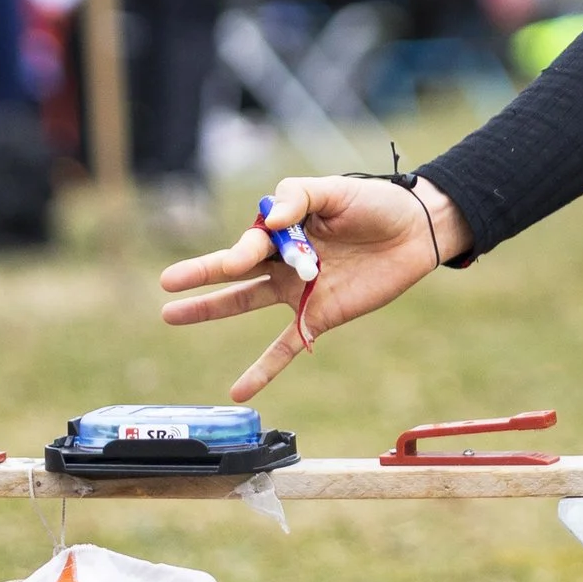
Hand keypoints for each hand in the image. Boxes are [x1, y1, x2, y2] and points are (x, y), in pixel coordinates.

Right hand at [157, 175, 471, 401]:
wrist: (417, 232)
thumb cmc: (376, 204)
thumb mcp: (336, 190)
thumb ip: (299, 198)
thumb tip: (270, 218)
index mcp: (285, 227)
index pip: (254, 239)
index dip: (248, 248)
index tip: (248, 252)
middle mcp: (283, 259)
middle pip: (235, 269)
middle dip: (201, 274)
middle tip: (165, 283)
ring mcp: (298, 289)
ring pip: (245, 301)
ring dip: (209, 310)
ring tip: (171, 315)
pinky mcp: (318, 315)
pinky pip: (285, 346)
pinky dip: (263, 369)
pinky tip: (238, 391)